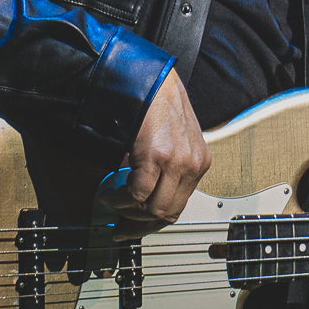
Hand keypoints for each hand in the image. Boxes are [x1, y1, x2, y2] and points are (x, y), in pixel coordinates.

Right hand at [100, 68, 211, 237]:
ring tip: (112, 200)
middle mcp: (193, 165)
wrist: (151, 81)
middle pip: (167, 213)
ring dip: (126, 211)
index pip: (180, 206)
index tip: (134, 227)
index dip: (153, 222)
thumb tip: (143, 198)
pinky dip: (119, 198)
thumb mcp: (175, 142)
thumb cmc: (159, 106)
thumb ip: (167, 169)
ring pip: (152, 208)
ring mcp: (177, 162)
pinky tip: (109, 190)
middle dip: (138, 224)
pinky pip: (137, 193)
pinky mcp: (157, 157)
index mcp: (199, 162)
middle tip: (119, 226)